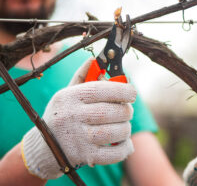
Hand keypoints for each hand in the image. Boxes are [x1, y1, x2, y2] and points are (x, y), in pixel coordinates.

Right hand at [21, 58, 136, 178]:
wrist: (44, 149)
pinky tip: (126, 144)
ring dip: (126, 129)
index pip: (101, 90)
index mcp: (69, 97)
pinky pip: (113, 153)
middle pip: (111, 111)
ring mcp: (77, 138)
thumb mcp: (66, 94)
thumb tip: (94, 60)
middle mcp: (71, 116)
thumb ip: (81, 77)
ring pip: (115, 132)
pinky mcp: (84, 156)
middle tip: (127, 112)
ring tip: (124, 127)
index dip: (122, 90)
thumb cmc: (62, 115)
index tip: (132, 93)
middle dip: (126, 111)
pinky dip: (125, 149)